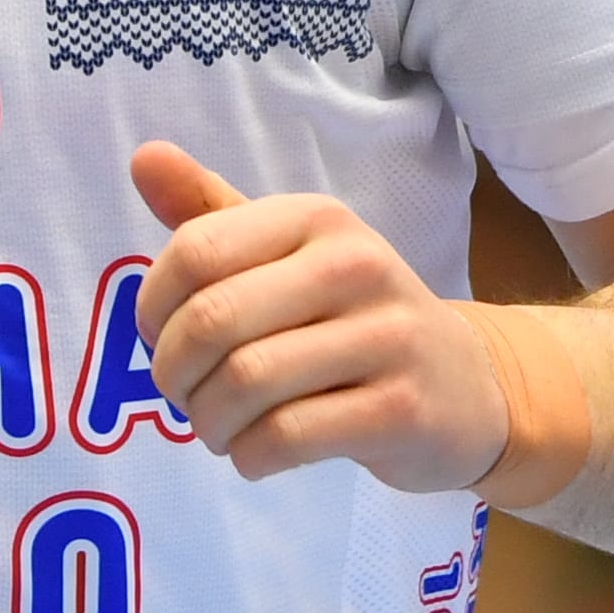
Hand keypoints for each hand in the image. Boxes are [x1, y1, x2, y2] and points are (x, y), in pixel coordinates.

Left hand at [128, 141, 509, 491]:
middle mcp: (353, 265)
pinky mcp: (401, 410)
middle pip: (212, 320)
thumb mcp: (287, 254)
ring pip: (246, 382)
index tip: (156, 338)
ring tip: (216, 427)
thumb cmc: (352, 315)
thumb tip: (143, 157)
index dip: (152, 307)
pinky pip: (288, 436)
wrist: (469, 387)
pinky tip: (253, 454)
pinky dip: (249, 455)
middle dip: (172, 372)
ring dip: (208, 420)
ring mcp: (385, 337)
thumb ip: (210, 214)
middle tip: (180, 395)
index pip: (195, 251)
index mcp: (315, 218)